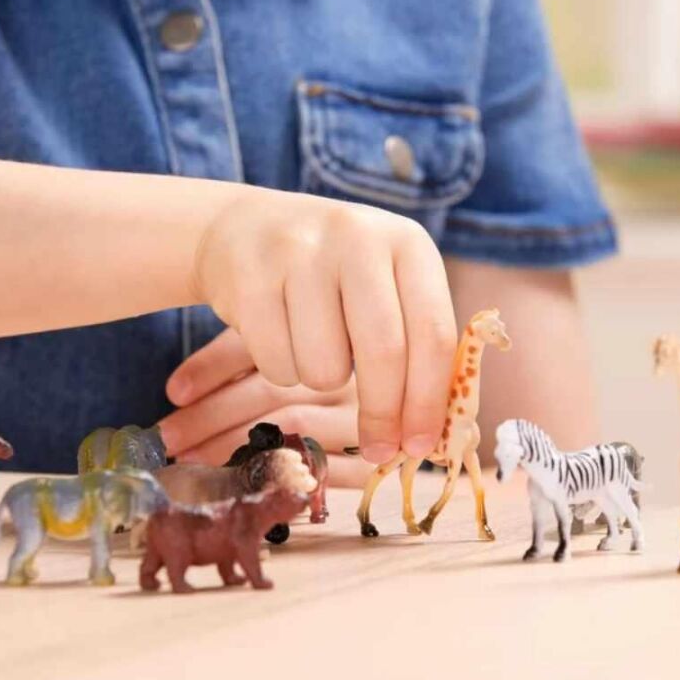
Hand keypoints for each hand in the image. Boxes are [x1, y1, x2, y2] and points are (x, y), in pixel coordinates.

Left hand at [158, 328, 375, 487]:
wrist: (420, 410)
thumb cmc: (339, 376)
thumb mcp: (291, 352)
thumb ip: (247, 355)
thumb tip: (177, 392)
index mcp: (322, 332)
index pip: (259, 344)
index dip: (212, 367)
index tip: (172, 392)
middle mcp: (346, 370)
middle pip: (272, 388)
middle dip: (210, 415)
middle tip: (167, 438)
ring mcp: (363, 414)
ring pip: (290, 426)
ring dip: (231, 447)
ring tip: (188, 462)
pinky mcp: (375, 458)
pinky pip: (319, 468)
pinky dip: (273, 476)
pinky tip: (236, 483)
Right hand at [189, 192, 455, 462]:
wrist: (245, 230)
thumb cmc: (329, 275)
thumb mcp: (382, 285)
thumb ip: (414, 343)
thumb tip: (427, 434)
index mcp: (406, 242)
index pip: (433, 332)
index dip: (429, 400)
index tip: (419, 446)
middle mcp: (357, 236)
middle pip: (384, 352)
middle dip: (382, 415)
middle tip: (377, 449)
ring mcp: (300, 252)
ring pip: (324, 368)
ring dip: (320, 379)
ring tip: (312, 347)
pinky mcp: (250, 276)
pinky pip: (276, 364)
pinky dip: (281, 369)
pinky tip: (278, 335)